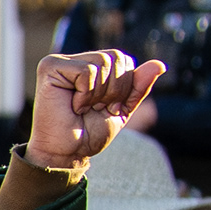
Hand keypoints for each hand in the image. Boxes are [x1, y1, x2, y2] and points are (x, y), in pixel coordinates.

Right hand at [26, 48, 168, 171]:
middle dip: (114, 89)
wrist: (68, 152)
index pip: (123, 59)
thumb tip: (160, 65)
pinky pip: (86, 71)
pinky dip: (86, 94)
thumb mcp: (123, 108)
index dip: (124, 85)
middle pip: (115, 57)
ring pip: (102, 63)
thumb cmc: (89, 132)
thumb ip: (138, 87)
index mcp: (90, 67)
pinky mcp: (50, 67)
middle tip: (96, 108)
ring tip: (84, 108)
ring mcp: (60, 62)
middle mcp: (74, 61)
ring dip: (99, 94)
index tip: (108, 107)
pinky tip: (73, 106)